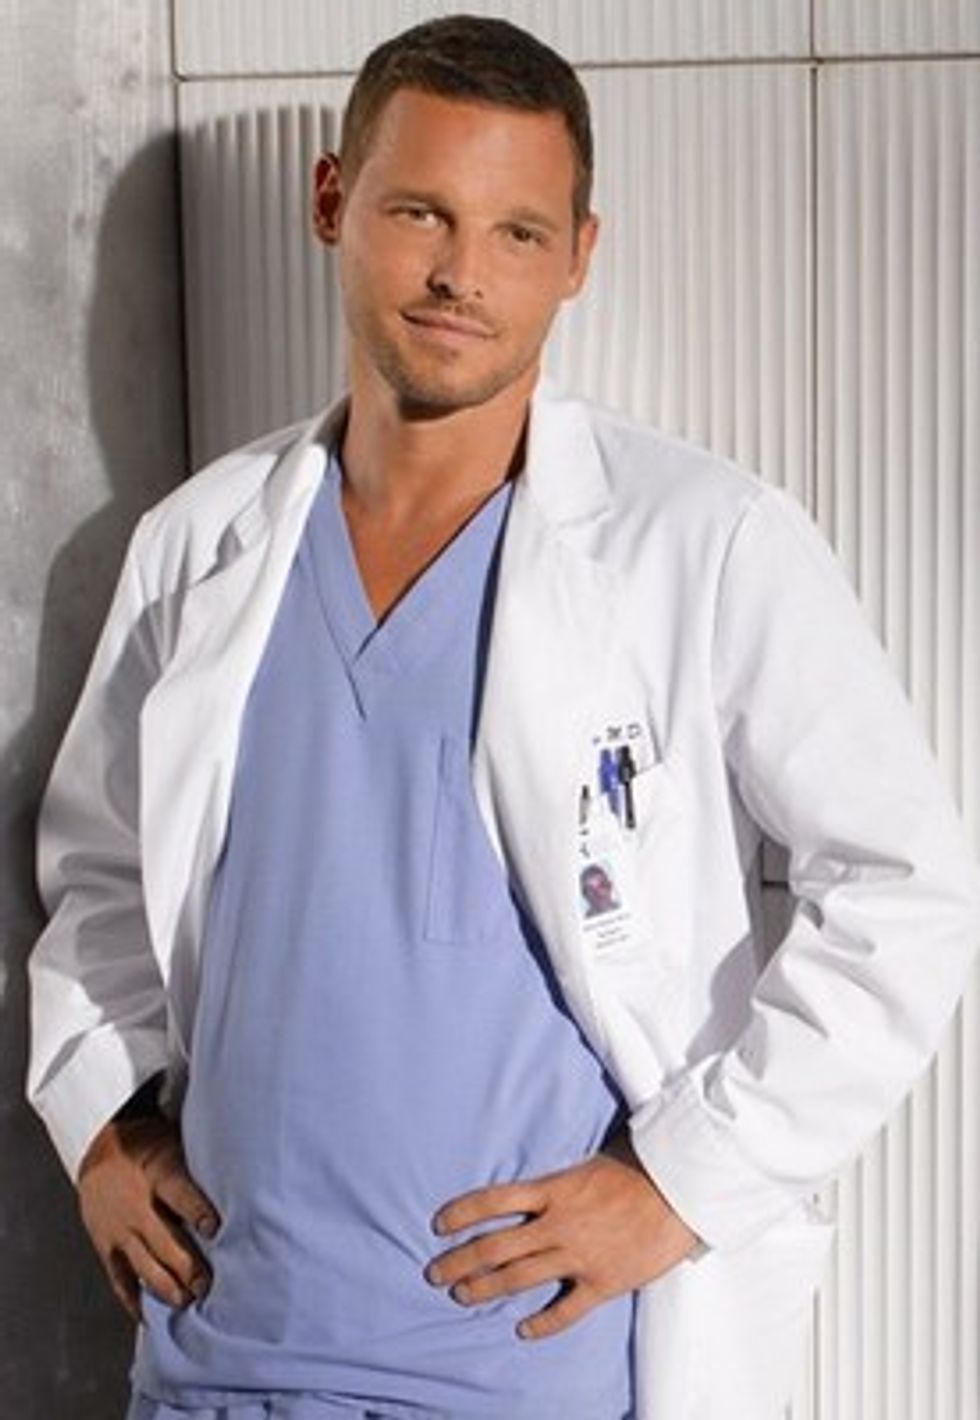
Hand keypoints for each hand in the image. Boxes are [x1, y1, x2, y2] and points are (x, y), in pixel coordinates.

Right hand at [77, 1113, 219, 1321]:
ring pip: (143, 1265)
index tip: (215, 1228)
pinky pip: (119, 1278)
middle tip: (206, 1286)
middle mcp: (137, 1205)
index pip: (179, 1194)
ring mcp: (118, 1229)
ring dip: (165, 1287)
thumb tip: (245, 1176)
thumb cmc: (148, 1145)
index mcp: (159, 1174)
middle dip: (186, 1266)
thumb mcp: (175, 1143)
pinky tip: (148, 1314)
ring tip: (185, 1302)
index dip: (197, 1211)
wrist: (97, 1147)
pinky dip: (133, 1298)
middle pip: (163, 1240)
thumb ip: (200, 1166)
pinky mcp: (105, 1245)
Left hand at [426, 1139, 698, 1340]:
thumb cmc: (640, 1166)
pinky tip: (522, 1329)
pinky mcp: (602, 1282)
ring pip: (519, 1278)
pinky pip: (565, 1310)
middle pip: (495, 1247)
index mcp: (553, 1189)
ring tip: (461, 1296)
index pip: (493, 1201)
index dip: (462, 1213)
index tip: (438, 1225)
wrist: (681, 1189)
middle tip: (434, 1273)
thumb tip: (545, 1178)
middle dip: (460, 1261)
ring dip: (485, 1288)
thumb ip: (562, 1177)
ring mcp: (578, 1255)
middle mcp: (558, 1224)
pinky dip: (542, 1323)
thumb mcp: (592, 1159)